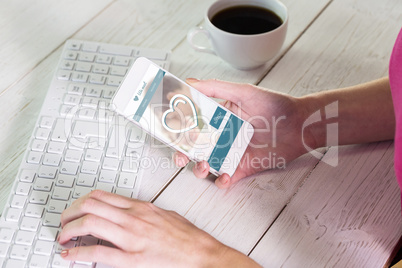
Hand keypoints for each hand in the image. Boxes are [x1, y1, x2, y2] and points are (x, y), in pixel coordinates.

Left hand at [58, 190, 259, 266]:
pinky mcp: (133, 258)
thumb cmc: (185, 235)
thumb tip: (124, 213)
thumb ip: (142, 212)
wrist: (200, 253)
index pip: (102, 196)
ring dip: (70, 230)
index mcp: (140, 207)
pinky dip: (79, 253)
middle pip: (90, 205)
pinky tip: (70, 255)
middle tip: (63, 223)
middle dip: (70, 213)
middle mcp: (134, 217)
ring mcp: (132, 237)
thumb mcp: (163, 214)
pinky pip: (98, 253)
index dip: (81, 202)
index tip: (74, 210)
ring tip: (64, 237)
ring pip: (91, 223)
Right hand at [174, 79, 314, 187]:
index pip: (191, 124)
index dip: (178, 130)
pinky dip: (222, 181)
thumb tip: (190, 82)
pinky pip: (225, 178)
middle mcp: (221, 136)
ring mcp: (230, 153)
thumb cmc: (275, 106)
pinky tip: (225, 176)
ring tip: (204, 164)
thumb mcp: (243, 92)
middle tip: (181, 155)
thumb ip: (216, 88)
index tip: (169, 132)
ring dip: (199, 168)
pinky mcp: (241, 168)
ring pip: (205, 165)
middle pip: (193, 148)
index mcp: (217, 118)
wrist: (300, 125)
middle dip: (182, 154)